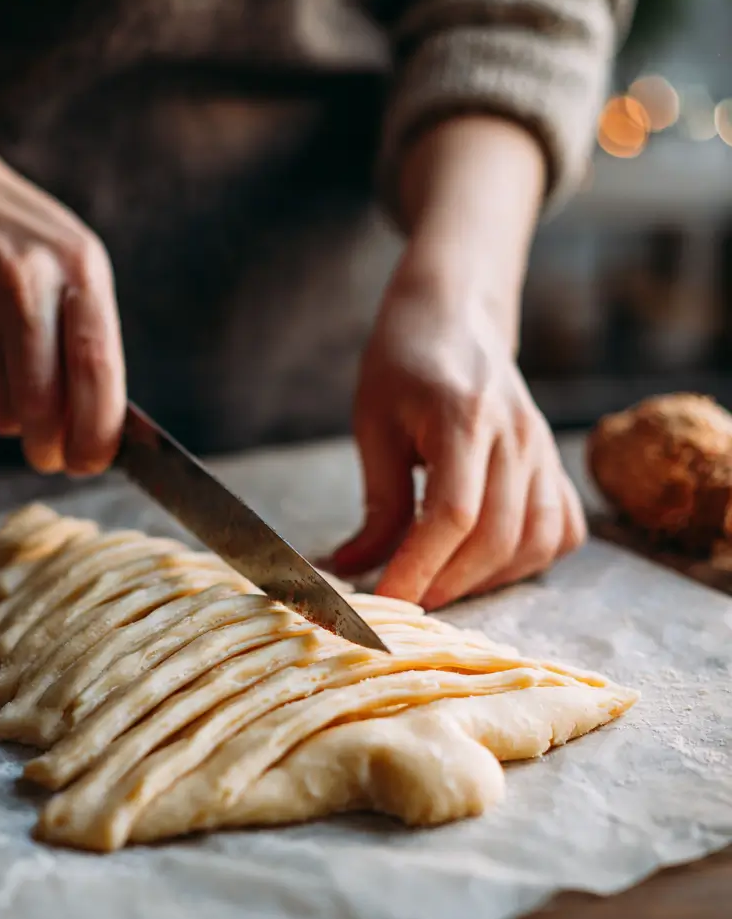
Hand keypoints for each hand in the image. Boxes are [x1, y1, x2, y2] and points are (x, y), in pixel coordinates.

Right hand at [0, 136, 124, 473]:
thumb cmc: (32, 250)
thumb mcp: (80, 273)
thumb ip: (93, 347)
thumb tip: (97, 435)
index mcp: (77, 271)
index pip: (94, 367)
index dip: (96, 429)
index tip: (91, 461)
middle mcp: (22, 281)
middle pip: (40, 399)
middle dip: (48, 446)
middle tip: (50, 456)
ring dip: (11, 419)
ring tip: (14, 387)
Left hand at [331, 266, 585, 608]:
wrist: (457, 317)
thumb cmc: (404, 363)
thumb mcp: (374, 424)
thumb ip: (377, 503)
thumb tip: (355, 570)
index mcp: (464, 417)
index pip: (452, 515)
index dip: (418, 568)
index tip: (384, 601)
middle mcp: (518, 436)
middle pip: (497, 538)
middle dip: (447, 584)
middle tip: (403, 602)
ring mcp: (545, 450)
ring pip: (537, 542)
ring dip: (487, 580)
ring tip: (439, 585)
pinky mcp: (555, 463)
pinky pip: (563, 530)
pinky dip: (529, 560)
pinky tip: (486, 564)